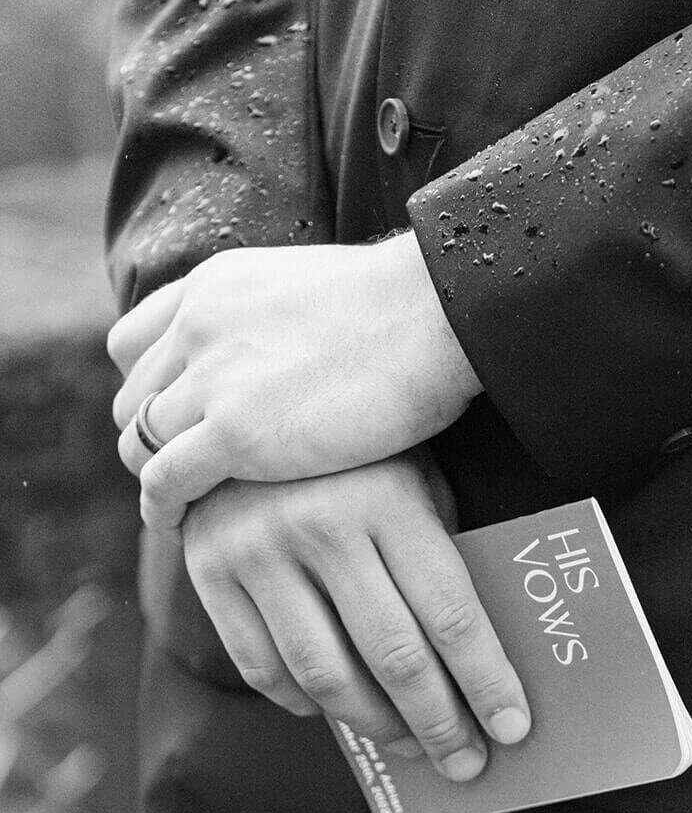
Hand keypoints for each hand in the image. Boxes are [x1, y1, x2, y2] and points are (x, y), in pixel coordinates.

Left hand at [109, 233, 480, 530]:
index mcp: (216, 286)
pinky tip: (179, 526)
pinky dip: (162, 508)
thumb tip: (295, 357)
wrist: (439, 313)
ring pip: (139, 441)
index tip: (180, 420)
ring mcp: (212, 376)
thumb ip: (279, 323)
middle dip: (153, 438)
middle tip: (187, 473)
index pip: (134, 342)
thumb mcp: (316, 295)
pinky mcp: (233, 431)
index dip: (150, 388)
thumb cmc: (412, 313)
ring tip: (183, 506)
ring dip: (155, 477)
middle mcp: (198, 324)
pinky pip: (164, 481)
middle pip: (131, 396)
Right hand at [181, 453, 530, 781]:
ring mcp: (257, 550)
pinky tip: (339, 714)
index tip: (513, 729)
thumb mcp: (413, 480)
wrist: (242, 408)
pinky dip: (305, 703)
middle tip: (468, 762)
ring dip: (377, 727)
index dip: (486, 681)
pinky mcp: (209, 571)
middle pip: (394, 655)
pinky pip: (262, 667)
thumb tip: (478, 662)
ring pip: (326, 675)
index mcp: (387, 499)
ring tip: (413, 747)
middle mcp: (320, 526)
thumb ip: (438, 555)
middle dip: (440, 722)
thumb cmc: (357, 455)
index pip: (450, 613)